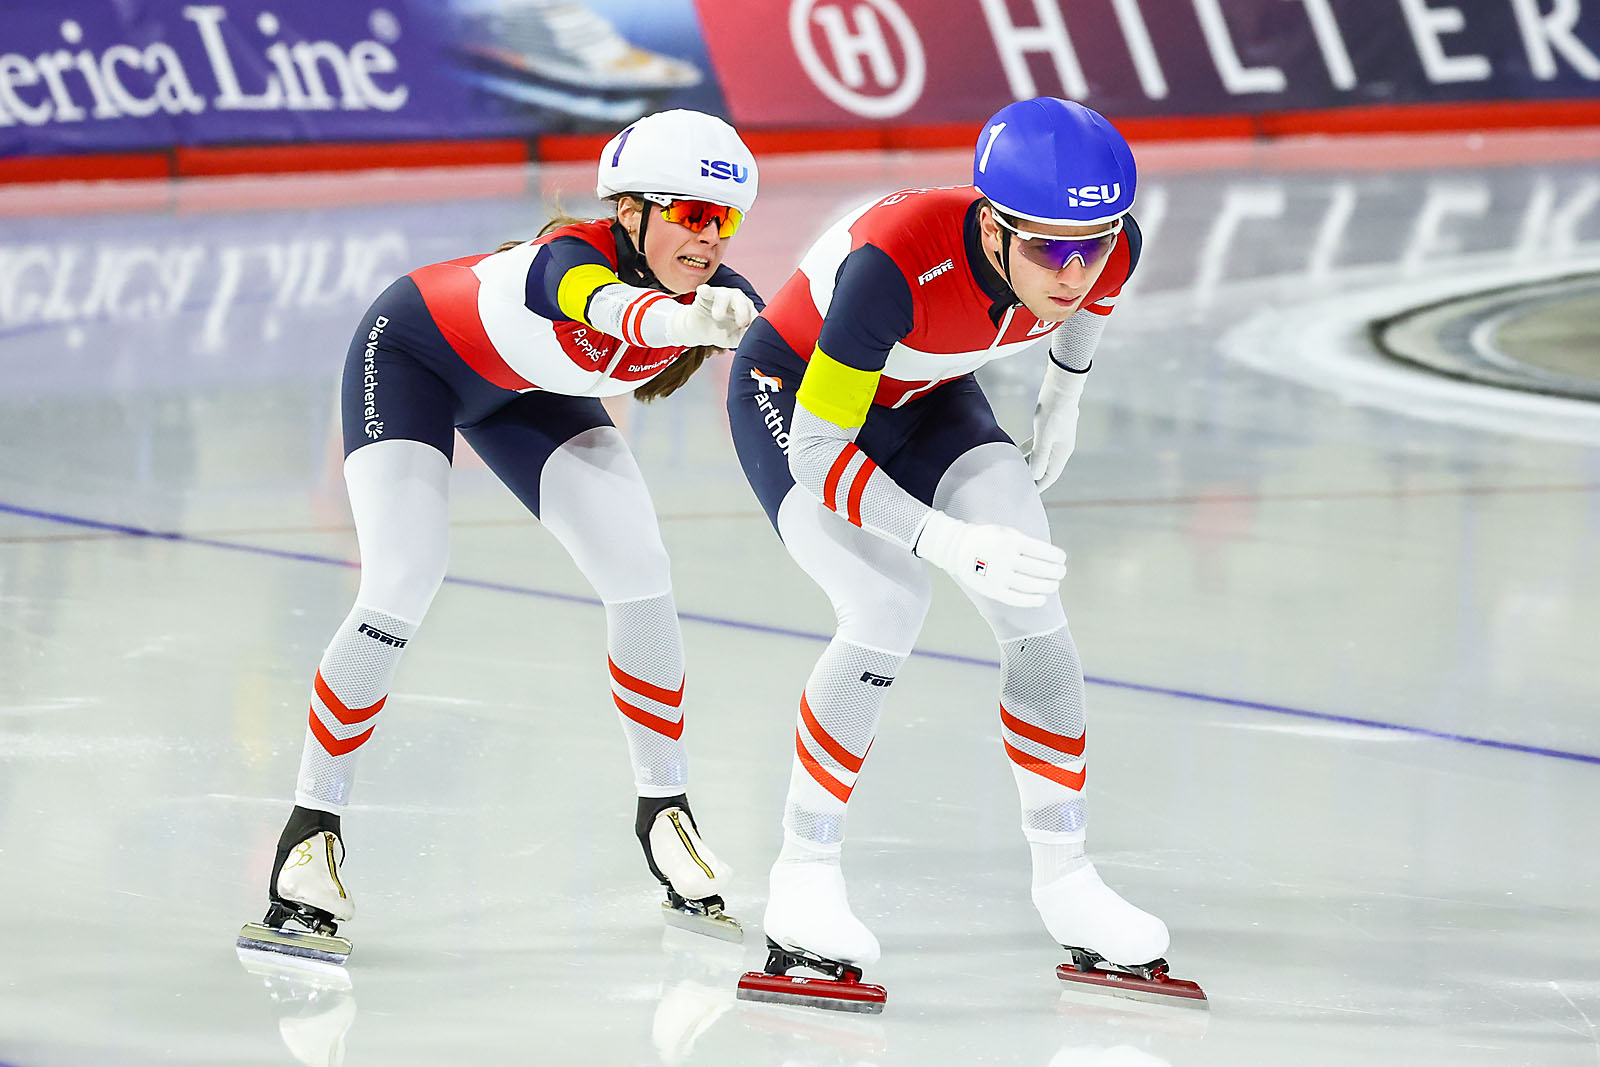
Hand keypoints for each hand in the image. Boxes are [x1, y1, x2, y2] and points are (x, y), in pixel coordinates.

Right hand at [668, 284, 756, 348]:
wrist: (702, 330)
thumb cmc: (722, 332)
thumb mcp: (736, 338)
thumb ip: (746, 337)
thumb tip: (755, 338)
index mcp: (747, 309)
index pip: (754, 313)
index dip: (755, 322)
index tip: (751, 332)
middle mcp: (736, 299)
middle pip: (742, 300)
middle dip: (743, 311)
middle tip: (742, 323)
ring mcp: (721, 295)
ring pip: (724, 296)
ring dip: (721, 307)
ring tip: (718, 317)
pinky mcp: (705, 295)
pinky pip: (706, 290)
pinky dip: (705, 290)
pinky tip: (704, 291)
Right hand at [913, 510, 1065, 607]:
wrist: (957, 549)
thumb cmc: (987, 540)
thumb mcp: (1006, 532)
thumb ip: (1026, 543)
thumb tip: (1050, 558)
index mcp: (1011, 541)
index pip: (1043, 551)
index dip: (1057, 557)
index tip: (1062, 559)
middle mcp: (1006, 559)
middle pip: (1040, 569)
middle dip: (1055, 572)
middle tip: (1061, 573)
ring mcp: (999, 576)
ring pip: (1031, 585)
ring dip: (1048, 586)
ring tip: (1054, 585)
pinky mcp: (993, 590)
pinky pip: (1017, 599)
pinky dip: (1032, 600)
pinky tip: (1041, 598)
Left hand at [1023, 362, 1086, 491]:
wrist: (1061, 387)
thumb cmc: (1054, 411)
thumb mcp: (1044, 435)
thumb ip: (1039, 456)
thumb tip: (1035, 476)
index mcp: (1062, 452)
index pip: (1050, 475)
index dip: (1039, 486)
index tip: (1027, 495)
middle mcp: (1060, 447)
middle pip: (1046, 468)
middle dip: (1034, 478)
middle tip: (1019, 485)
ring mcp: (1055, 438)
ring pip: (1041, 456)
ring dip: (1030, 464)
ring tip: (1016, 471)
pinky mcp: (1049, 428)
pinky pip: (1037, 445)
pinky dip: (1028, 450)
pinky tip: (1016, 451)